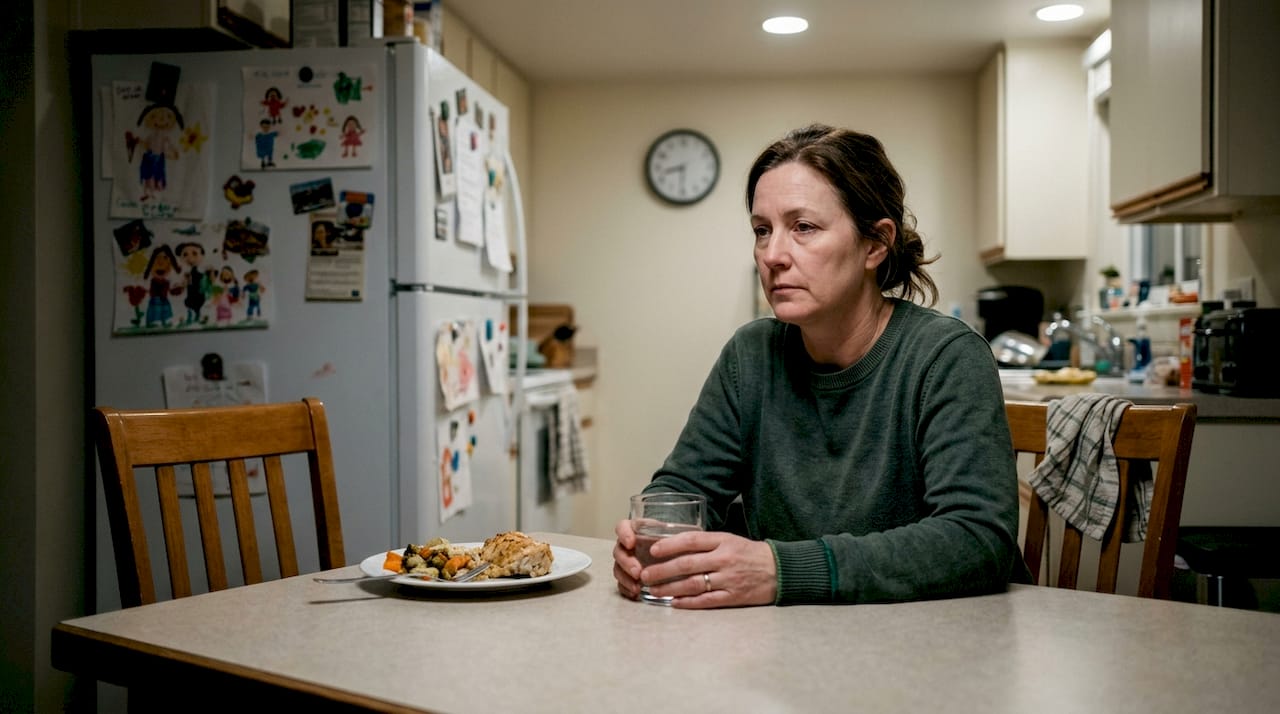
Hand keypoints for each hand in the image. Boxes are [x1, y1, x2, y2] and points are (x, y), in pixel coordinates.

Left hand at [613, 520, 776, 608]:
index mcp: (723, 541)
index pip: (691, 540)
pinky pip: (706, 600)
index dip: (669, 545)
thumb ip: (706, 543)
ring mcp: (729, 579)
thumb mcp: (729, 540)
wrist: (779, 570)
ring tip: (654, 590)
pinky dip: (688, 602)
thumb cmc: (749, 553)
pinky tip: (674, 602)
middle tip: (645, 575)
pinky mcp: (733, 597)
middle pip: (687, 564)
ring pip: (692, 584)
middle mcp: (724, 559)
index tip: (652, 551)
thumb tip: (674, 546)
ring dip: (670, 588)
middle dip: (662, 571)